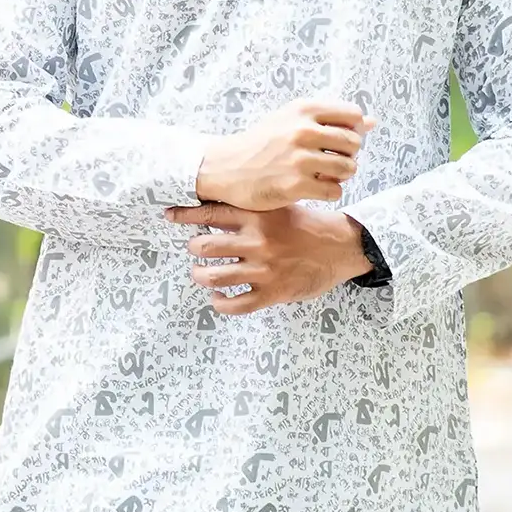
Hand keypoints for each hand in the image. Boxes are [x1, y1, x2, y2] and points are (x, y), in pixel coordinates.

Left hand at [165, 204, 371, 314]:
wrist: (341, 246)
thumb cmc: (308, 225)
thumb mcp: (280, 206)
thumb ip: (252, 209)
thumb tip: (217, 207)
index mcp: (258, 216)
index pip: (210, 212)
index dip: (185, 215)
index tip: (169, 215)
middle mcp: (257, 241)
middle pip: (204, 246)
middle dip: (193, 248)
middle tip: (196, 249)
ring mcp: (263, 269)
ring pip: (213, 276)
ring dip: (200, 276)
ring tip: (201, 274)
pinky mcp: (272, 292)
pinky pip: (235, 304)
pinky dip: (220, 302)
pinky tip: (217, 297)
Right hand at [195, 98, 375, 210]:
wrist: (227, 167)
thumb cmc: (262, 142)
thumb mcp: (292, 120)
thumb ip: (332, 119)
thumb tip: (372, 122)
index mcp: (304, 109)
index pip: (353, 115)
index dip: (352, 130)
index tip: (338, 140)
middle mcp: (303, 131)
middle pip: (354, 143)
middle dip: (347, 155)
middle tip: (329, 160)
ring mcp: (300, 159)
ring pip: (349, 168)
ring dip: (340, 175)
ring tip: (322, 174)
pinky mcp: (296, 185)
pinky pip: (335, 190)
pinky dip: (328, 191)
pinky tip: (313, 187)